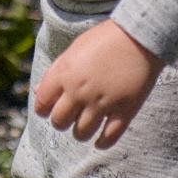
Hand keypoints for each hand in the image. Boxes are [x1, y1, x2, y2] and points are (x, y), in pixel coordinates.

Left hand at [33, 19, 163, 148]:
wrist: (140, 35)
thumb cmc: (105, 38)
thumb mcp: (74, 49)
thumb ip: (56, 71)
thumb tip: (38, 92)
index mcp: (64, 74)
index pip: (42, 103)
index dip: (43, 108)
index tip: (49, 109)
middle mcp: (79, 91)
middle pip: (59, 122)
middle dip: (61, 121)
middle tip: (69, 117)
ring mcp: (102, 103)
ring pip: (81, 133)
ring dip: (80, 132)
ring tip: (85, 125)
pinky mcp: (124, 110)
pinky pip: (109, 137)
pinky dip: (102, 143)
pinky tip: (100, 142)